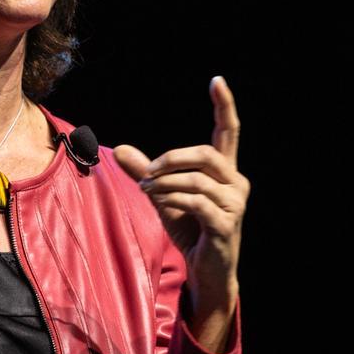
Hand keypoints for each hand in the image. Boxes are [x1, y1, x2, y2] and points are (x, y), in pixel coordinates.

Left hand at [114, 76, 248, 311]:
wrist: (208, 273)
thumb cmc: (190, 230)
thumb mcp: (163, 196)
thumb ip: (145, 172)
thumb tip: (116, 149)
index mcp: (226, 172)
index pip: (229, 132)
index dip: (225, 105)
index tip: (217, 80)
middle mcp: (236, 184)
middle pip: (205, 153)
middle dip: (171, 157)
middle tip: (147, 171)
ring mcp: (234, 205)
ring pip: (197, 179)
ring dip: (165, 182)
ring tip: (148, 189)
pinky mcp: (226, 225)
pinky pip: (195, 202)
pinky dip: (172, 198)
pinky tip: (159, 200)